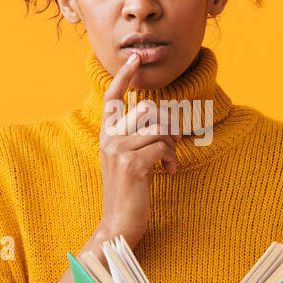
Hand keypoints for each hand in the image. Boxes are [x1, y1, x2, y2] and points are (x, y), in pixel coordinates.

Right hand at [94, 52, 177, 250]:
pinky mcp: (133, 163)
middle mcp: (109, 138)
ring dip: (172, 144)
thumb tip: (169, 125)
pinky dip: (172, 159)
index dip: (123, 76)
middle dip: (169, 123)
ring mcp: (119, 149)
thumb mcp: (131, 161)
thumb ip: (140, 140)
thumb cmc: (129, 194)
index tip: (134, 58)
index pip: (112, 97)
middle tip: (175, 142)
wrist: (118, 224)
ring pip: (159, 127)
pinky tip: (170, 173)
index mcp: (106, 135)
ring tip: (170, 162)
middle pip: (148, 109)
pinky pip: (163, 146)